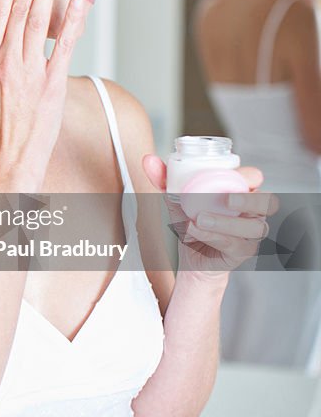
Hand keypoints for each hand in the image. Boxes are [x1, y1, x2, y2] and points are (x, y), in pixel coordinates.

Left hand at [142, 155, 276, 277]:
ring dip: (227, 222)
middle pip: (268, 203)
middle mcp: (251, 212)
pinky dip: (214, 236)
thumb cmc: (191, 220)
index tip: (235, 173)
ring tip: (200, 218)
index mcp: (240, 191)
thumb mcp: (176, 198)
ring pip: (254, 227)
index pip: (256, 178)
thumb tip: (148, 160)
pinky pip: (235, 245)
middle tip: (227, 199)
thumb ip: (164, 179)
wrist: (190, 255)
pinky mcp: (242, 252)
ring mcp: (250, 233)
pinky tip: (196, 230)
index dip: (251, 175)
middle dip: (250, 200)